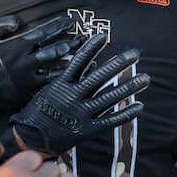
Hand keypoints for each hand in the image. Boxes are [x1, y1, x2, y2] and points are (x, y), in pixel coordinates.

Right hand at [0, 15, 83, 117]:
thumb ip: (0, 26)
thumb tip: (18, 21)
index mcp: (15, 46)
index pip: (43, 34)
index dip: (58, 27)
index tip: (69, 22)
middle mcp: (25, 63)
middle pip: (54, 52)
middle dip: (70, 44)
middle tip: (83, 39)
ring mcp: (26, 80)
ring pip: (55, 71)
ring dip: (71, 64)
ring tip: (86, 60)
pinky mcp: (25, 95)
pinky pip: (47, 88)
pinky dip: (61, 83)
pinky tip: (72, 81)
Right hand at [11, 33, 146, 155]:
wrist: (30, 140)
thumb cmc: (39, 111)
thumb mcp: (49, 91)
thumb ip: (71, 78)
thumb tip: (94, 64)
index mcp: (60, 86)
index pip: (78, 62)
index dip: (91, 48)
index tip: (104, 35)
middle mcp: (72, 97)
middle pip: (99, 77)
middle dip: (119, 64)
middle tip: (135, 53)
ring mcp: (80, 114)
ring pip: (109, 97)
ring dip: (129, 88)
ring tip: (145, 78)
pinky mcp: (86, 130)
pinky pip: (110, 121)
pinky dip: (125, 114)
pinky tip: (139, 106)